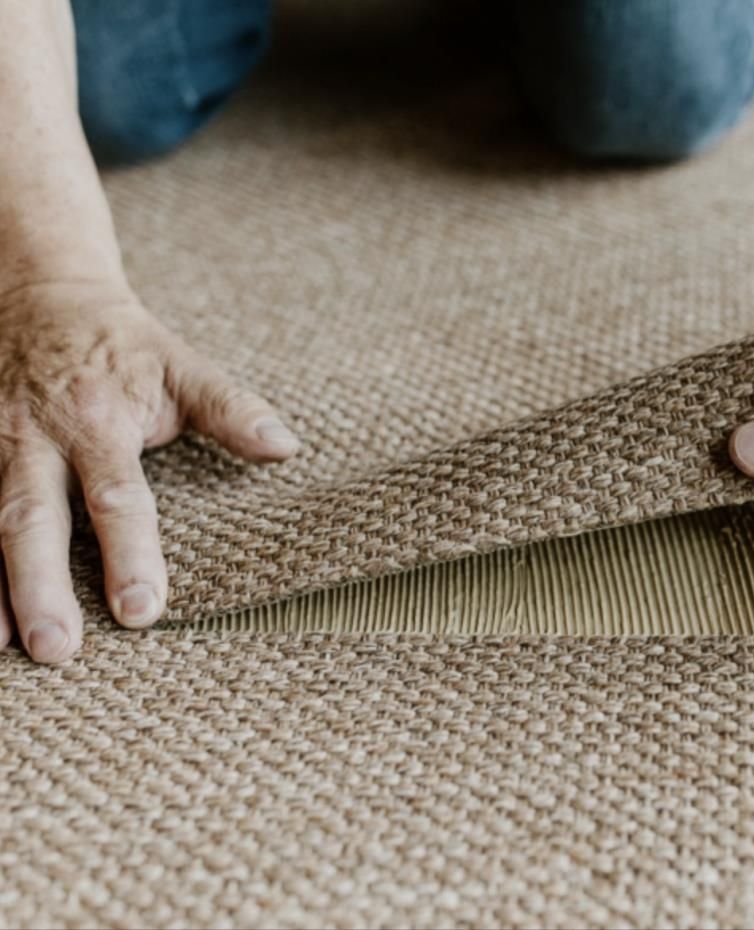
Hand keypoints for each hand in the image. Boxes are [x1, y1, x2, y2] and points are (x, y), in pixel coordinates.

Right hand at [0, 280, 298, 662]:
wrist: (35, 289)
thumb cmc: (122, 344)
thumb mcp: (181, 367)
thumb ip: (231, 411)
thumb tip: (287, 448)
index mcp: (96, 423)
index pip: (117, 499)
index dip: (130, 555)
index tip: (141, 611)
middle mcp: (31, 439)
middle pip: (31, 520)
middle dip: (40, 586)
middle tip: (59, 650)